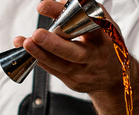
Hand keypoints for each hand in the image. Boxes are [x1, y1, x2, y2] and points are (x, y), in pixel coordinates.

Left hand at [15, 0, 138, 114]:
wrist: (115, 79)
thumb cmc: (105, 46)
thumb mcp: (103, 26)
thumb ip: (84, 11)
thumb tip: (60, 2)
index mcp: (104, 38)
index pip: (85, 24)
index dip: (64, 15)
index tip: (43, 6)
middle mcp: (94, 57)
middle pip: (73, 52)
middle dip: (53, 44)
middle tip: (36, 35)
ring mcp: (84, 72)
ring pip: (60, 65)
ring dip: (40, 54)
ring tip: (23, 42)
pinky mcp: (74, 83)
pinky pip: (54, 71)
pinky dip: (39, 61)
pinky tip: (26, 52)